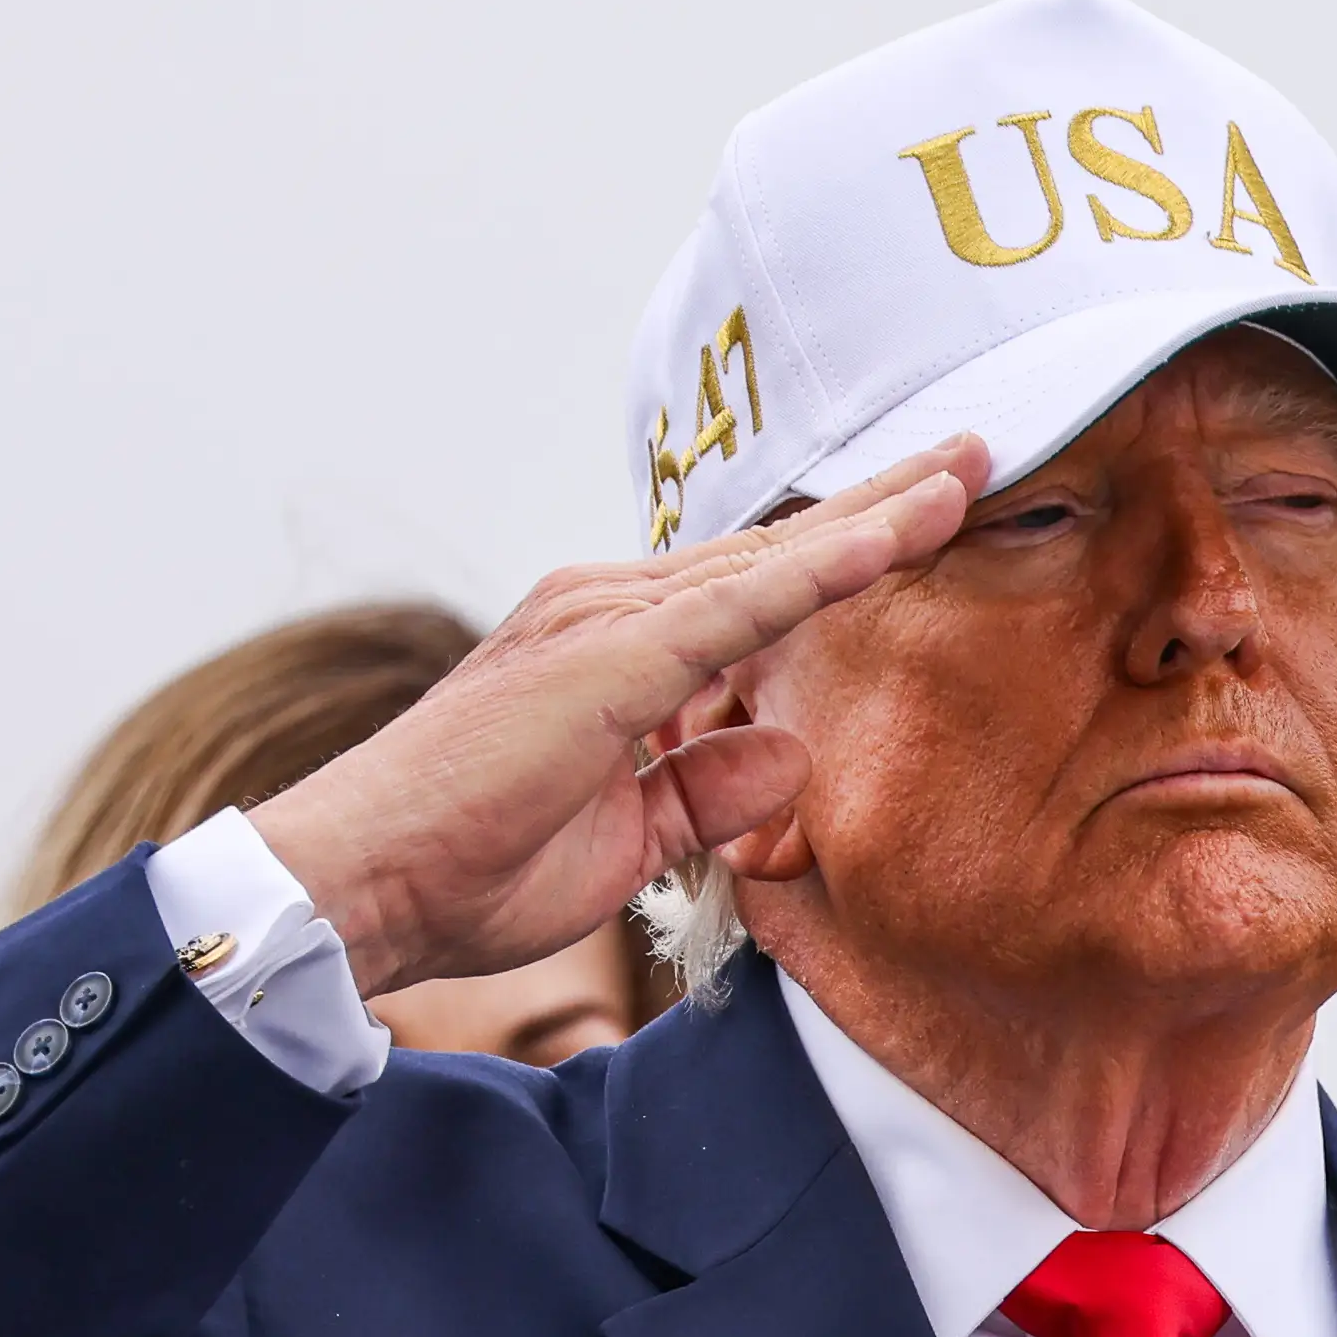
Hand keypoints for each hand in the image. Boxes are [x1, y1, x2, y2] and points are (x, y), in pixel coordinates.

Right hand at [253, 439, 985, 997]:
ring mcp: (603, 621)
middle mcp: (608, 611)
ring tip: (963, 471)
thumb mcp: (625, 840)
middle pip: (773, 550)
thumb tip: (789, 749)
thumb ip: (704, 788)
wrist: (360, 884)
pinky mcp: (607, 656)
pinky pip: (744, 603)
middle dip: (880, 503)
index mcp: (615, 650)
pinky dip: (826, 566)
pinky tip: (898, 532)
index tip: (931, 512)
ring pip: (769, 558)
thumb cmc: (470, 868)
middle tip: (975, 453)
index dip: (846, 549)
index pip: (755, 588)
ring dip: (874, 515)